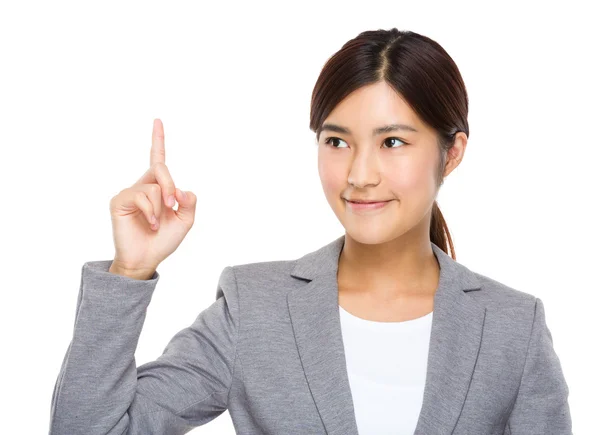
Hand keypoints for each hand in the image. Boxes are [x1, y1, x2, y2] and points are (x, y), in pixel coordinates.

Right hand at [108, 119, 196, 276]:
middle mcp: (144, 185)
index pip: (158, 158)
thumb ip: (189, 202)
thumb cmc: (164, 239)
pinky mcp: (119, 200)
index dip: (158, 139)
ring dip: (161, 207)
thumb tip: (181, 189)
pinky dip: (151, 212)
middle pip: (161, 167)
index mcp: (159, 186)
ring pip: (154, 186)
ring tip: (156, 223)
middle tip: (173, 205)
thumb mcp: (185, 220)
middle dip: (171, 186)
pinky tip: (149, 224)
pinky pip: (142, 196)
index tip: (157, 120)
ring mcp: (130, 192)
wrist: (146, 258)